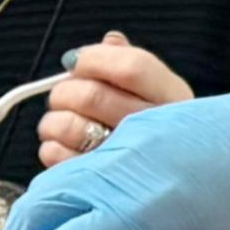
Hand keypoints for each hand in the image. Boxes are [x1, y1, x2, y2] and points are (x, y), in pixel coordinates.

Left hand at [35, 32, 192, 171]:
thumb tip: (110, 41)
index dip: (94, 59)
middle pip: (92, 96)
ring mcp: (127, 163)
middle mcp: (156, 131)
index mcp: (173, 98)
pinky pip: (58, 157)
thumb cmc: (161, 135)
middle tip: (62, 96)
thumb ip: (132, 63)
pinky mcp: (99, 188)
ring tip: (59, 124)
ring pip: (70, 126)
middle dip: (65, 91)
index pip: (131, 67)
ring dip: (53, 121)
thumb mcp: (159, 93)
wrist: (178, 186)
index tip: (76, 61)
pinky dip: (52, 148)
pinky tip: (64, 148)